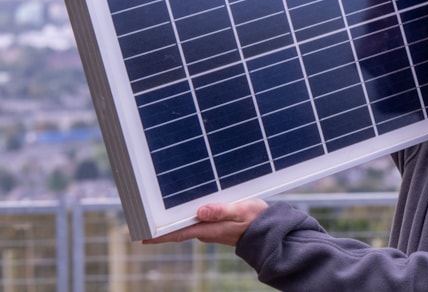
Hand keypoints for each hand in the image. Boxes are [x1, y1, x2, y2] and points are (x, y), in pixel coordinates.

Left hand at [141, 198, 267, 246]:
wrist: (271, 231)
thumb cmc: (257, 220)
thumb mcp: (241, 211)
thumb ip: (221, 211)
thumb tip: (201, 211)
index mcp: (208, 229)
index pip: (177, 233)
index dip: (159, 235)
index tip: (142, 236)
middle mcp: (206, 231)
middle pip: (179, 227)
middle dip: (163, 224)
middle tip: (146, 216)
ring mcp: (211, 229)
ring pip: (189, 223)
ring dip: (177, 217)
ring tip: (163, 208)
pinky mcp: (218, 225)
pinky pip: (199, 220)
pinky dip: (192, 213)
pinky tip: (190, 205)